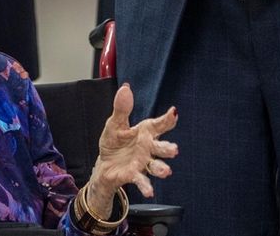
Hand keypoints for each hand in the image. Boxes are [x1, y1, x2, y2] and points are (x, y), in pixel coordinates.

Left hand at [87, 84, 178, 214]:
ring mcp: (143, 163)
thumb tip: (125, 88)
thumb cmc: (114, 143)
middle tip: (174, 150)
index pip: (158, 125)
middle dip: (167, 149)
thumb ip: (121, 109)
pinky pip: (141, 180)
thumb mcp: (114, 124)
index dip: (167, 119)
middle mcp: (147, 148)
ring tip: (166, 171)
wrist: (105, 165)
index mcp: (144, 133)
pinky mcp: (134, 175)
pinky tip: (149, 192)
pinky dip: (145, 186)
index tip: (174, 113)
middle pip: (160, 147)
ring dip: (161, 168)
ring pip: (155, 165)